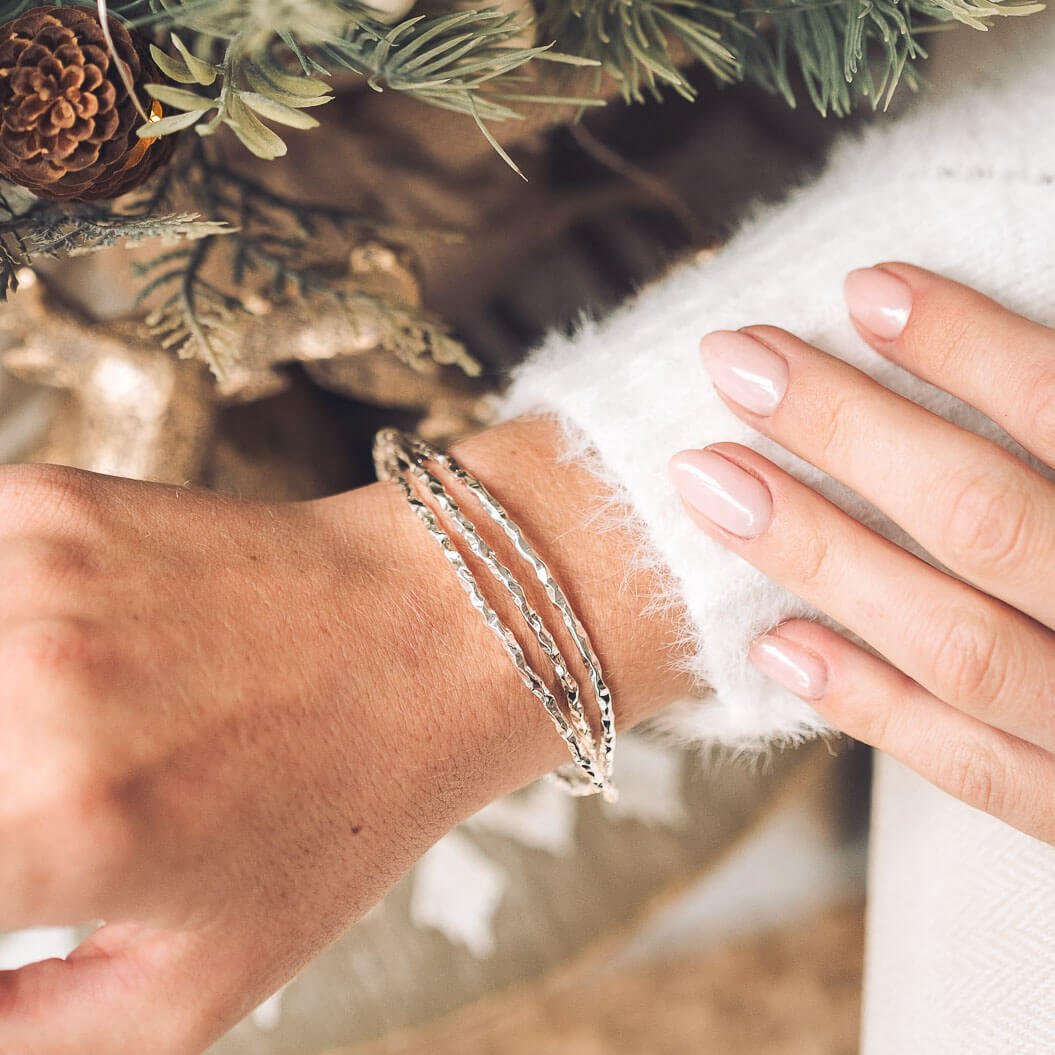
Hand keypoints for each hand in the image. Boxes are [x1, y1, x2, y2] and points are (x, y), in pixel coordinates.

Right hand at [0, 420, 685, 1053]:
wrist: (422, 636)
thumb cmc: (336, 811)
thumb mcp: (197, 983)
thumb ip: (29, 1039)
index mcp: (54, 827)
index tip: (14, 877)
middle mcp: (30, 687)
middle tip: (40, 811)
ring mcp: (37, 577)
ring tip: (79, 741)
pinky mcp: (50, 506)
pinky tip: (67, 658)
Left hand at [669, 264, 1054, 841]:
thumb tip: (929, 322)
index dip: (967, 345)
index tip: (864, 288)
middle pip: (984, 520)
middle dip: (848, 430)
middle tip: (735, 362)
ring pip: (954, 642)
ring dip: (819, 555)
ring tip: (708, 479)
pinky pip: (966, 764)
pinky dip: (866, 701)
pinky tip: (771, 640)